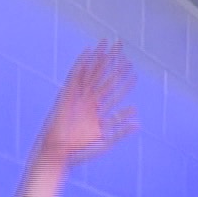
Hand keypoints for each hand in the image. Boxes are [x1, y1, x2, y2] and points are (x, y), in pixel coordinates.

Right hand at [37, 42, 136, 165]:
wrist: (59, 153)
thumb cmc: (81, 151)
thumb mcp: (105, 140)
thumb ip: (120, 129)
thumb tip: (137, 121)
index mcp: (99, 111)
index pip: (114, 91)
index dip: (124, 81)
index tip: (134, 71)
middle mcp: (90, 101)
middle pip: (104, 77)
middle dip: (113, 62)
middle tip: (121, 47)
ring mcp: (78, 96)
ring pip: (91, 72)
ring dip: (99, 58)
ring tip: (106, 43)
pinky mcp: (67, 94)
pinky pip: (74, 75)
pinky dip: (81, 63)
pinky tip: (88, 51)